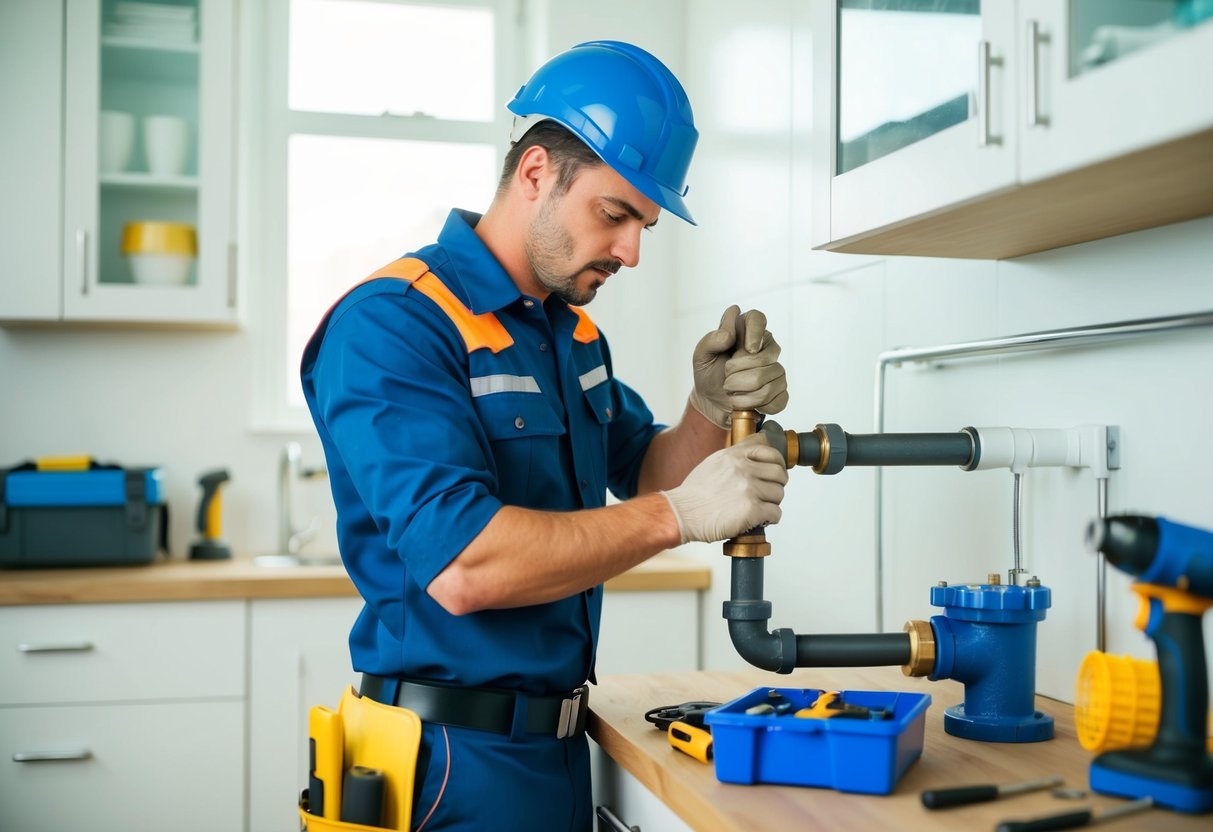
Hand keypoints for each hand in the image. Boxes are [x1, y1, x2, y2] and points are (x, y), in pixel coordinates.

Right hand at [661, 434, 787, 543]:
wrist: (681, 514)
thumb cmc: (694, 494)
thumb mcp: (712, 463)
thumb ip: (734, 457)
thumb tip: (753, 454)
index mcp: (734, 455)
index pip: (769, 450)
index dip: (776, 463)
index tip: (774, 473)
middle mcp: (743, 468)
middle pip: (779, 474)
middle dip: (777, 485)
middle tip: (767, 495)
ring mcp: (748, 488)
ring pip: (779, 494)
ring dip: (772, 503)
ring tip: (759, 509)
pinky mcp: (751, 510)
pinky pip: (775, 513)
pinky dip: (770, 519)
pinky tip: (759, 520)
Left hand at [688, 305, 788, 428]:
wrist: (711, 401)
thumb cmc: (708, 375)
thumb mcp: (701, 357)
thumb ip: (711, 341)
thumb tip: (728, 333)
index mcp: (747, 332)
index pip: (757, 318)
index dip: (754, 332)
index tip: (748, 348)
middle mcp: (766, 348)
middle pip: (764, 357)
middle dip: (737, 372)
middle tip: (726, 376)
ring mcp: (776, 371)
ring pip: (768, 382)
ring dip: (742, 391)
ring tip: (731, 390)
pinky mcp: (780, 393)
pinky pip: (776, 400)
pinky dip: (754, 405)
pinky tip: (744, 402)